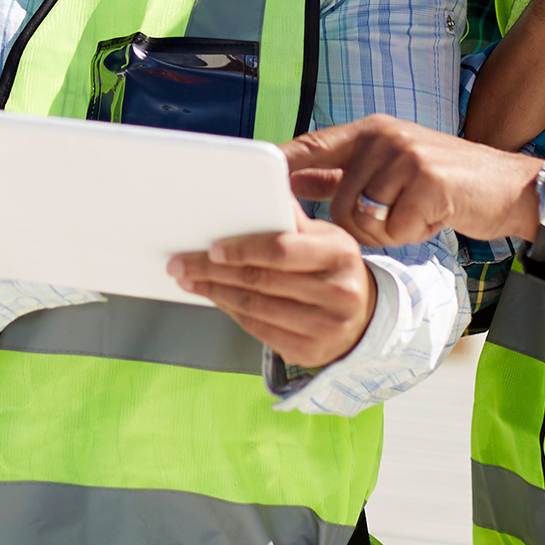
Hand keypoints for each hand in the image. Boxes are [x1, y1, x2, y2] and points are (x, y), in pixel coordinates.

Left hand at [168, 212, 376, 367]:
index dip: (242, 249)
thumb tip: (266, 192)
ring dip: (215, 293)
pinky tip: (215, 299)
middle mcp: (337, 293)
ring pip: (254, 308)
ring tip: (189, 281)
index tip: (211, 248)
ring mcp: (325, 327)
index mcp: (339, 253)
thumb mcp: (324, 238)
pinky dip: (231, 312)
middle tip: (181, 264)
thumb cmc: (333, 269)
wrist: (363, 319)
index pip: (282, 250)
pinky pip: (258, 330)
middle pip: (261, 280)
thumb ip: (293, 222)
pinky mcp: (309, 352)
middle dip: (213, 271)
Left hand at [282, 115, 541, 247]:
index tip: (256, 184)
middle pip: (337, 200)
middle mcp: (385, 137)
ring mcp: (408, 155)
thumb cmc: (446, 183)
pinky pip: (394, 228)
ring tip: (414, 215)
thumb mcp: (392, 168)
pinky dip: (411, 234)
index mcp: (371, 131)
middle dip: (359, 225)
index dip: (282, 165)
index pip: (312, 145)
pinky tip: (432, 217)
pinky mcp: (429, 181)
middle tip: (393, 219)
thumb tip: (294, 179)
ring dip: (386, 231)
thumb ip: (343, 173)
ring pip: (363, 218)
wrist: (510, 187)